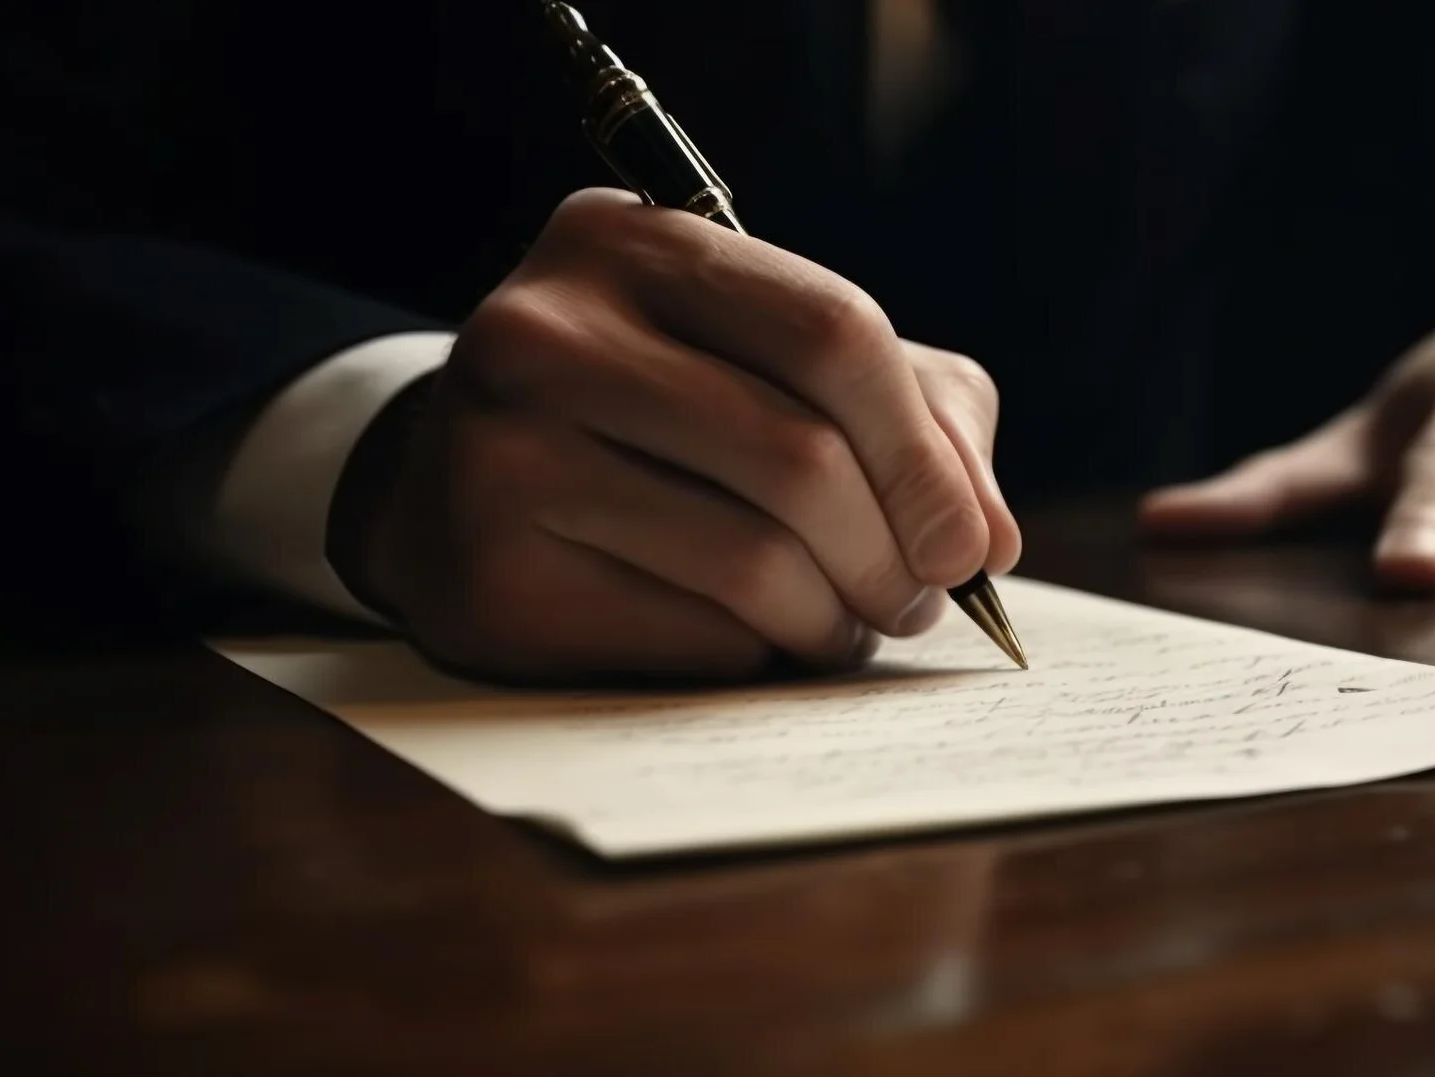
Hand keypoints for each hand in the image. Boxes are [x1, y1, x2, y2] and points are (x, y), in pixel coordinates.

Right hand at [331, 189, 1018, 681]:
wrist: (448, 487)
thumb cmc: (655, 416)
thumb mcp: (774, 363)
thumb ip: (914, 411)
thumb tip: (987, 538)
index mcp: (631, 244)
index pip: (830, 331)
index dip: (924, 453)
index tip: (968, 544)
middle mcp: (546, 332)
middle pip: (799, 456)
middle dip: (894, 554)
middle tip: (918, 600)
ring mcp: (502, 455)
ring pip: (752, 562)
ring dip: (836, 619)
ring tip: (846, 624)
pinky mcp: (489, 578)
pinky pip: (692, 638)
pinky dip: (758, 655)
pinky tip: (755, 639)